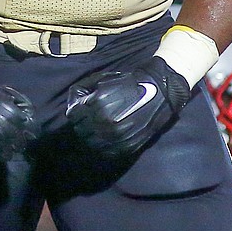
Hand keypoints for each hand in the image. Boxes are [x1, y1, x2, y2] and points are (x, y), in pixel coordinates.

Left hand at [66, 56, 190, 157]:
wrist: (158, 92)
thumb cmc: (129, 82)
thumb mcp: (103, 79)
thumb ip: (83, 90)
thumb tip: (73, 101)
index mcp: (97, 104)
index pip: (73, 115)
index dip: (76, 110)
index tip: (82, 108)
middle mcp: (104, 122)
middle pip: (80, 129)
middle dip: (83, 122)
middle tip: (91, 117)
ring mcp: (115, 137)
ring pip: (90, 142)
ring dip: (92, 135)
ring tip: (99, 127)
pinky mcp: (125, 147)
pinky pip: (105, 150)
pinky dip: (104, 144)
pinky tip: (108, 135)